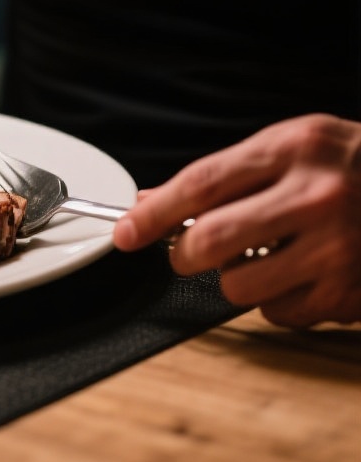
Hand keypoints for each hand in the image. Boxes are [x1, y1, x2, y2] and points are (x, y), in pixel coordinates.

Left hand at [113, 114, 360, 327]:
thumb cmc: (353, 165)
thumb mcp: (291, 147)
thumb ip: (224, 174)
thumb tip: (151, 202)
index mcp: (294, 150)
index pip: (200, 185)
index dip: (152, 214)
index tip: (124, 233)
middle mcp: (317, 198)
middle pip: (209, 242)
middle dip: (186, 252)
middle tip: (193, 248)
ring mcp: (340, 249)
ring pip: (237, 287)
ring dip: (235, 278)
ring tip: (265, 255)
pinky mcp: (351, 294)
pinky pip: (278, 314)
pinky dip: (276, 300)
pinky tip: (300, 273)